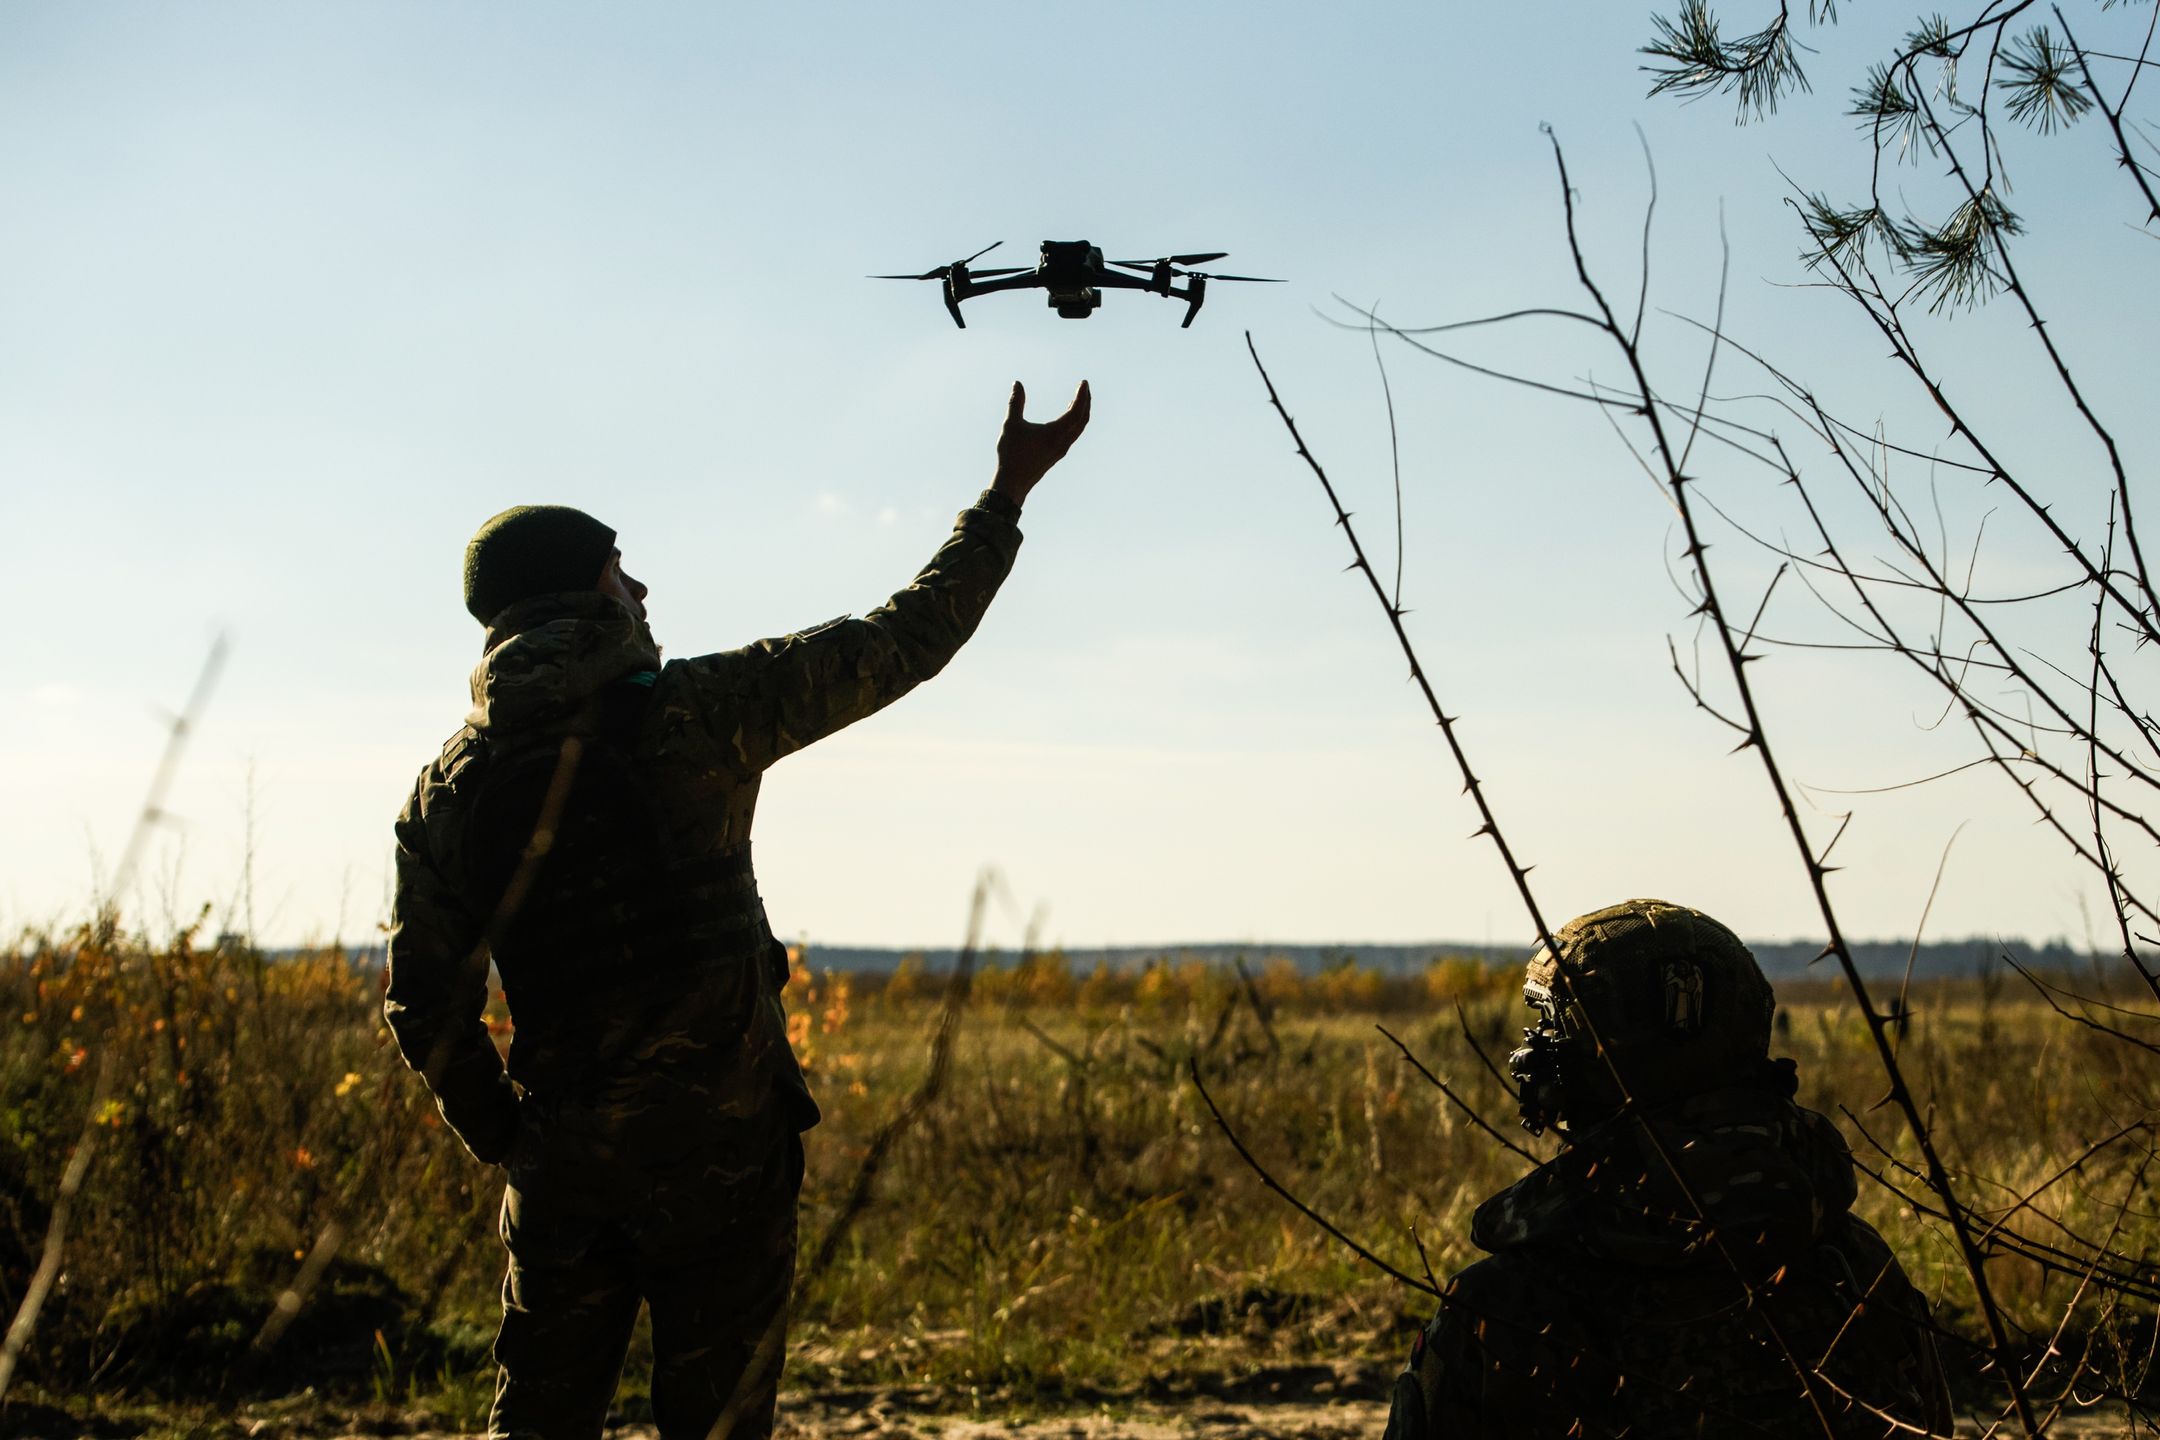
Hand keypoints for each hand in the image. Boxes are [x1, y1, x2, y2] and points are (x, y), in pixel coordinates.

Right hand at [991, 379, 1090, 506]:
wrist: (1013, 483)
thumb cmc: (1012, 454)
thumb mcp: (1011, 424)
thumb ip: (1016, 402)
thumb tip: (1018, 384)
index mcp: (1056, 433)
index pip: (1076, 411)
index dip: (1081, 395)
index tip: (1084, 383)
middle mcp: (1063, 442)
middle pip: (1082, 419)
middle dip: (1086, 402)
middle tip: (1085, 387)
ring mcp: (1061, 450)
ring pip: (1078, 428)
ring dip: (1081, 412)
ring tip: (1079, 399)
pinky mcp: (1057, 454)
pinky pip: (1072, 435)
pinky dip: (1075, 423)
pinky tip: (1067, 418)